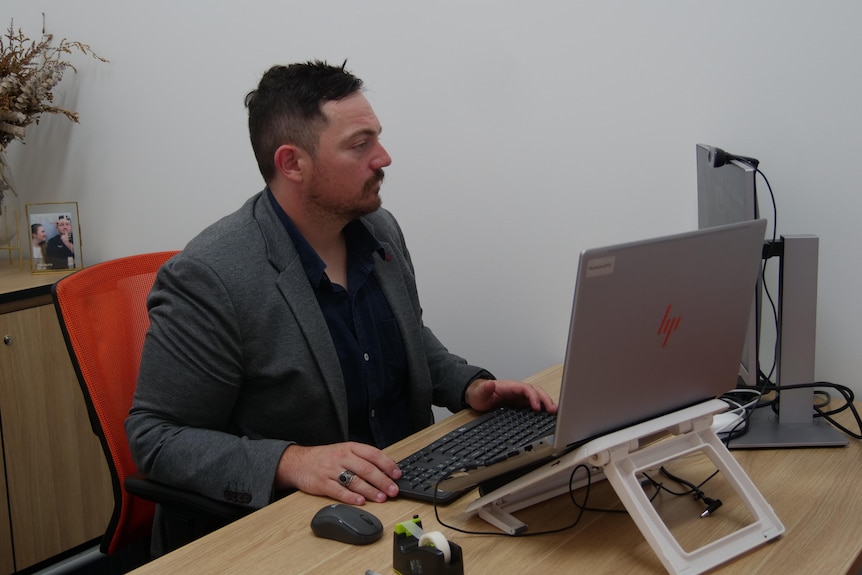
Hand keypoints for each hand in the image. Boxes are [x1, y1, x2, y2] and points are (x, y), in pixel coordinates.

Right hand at [275, 442, 401, 505]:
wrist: (298, 462)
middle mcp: (341, 457)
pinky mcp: (322, 484)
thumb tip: (387, 466)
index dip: (387, 464)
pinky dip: (351, 497)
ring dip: (370, 490)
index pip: (372, 454)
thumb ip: (363, 457)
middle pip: (366, 469)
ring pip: (354, 480)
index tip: (397, 474)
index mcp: (349, 448)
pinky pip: (338, 491)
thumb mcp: (344, 451)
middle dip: (382, 480)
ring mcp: (331, 470)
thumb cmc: (325, 457)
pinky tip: (361, 502)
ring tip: (382, 498)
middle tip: (393, 490)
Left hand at [464, 378, 557, 413]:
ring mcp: (520, 396)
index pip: (526, 389)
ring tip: (554, 412)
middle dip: (545, 399)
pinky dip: (543, 407)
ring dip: (547, 403)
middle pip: (536, 391)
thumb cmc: (479, 394)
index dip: (533, 397)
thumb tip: (490, 383)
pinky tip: (548, 414)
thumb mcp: (479, 393)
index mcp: (510, 386)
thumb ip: (485, 389)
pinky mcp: (521, 403)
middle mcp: (518, 390)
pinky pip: (535, 403)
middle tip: (552, 410)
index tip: (536, 407)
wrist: (478, 396)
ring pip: (538, 396)